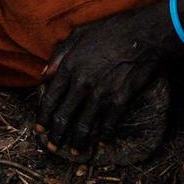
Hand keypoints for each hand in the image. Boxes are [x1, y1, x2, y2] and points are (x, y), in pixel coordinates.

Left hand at [38, 1, 179, 154]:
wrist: (144, 34)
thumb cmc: (111, 30)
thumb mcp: (79, 34)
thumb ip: (59, 55)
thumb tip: (44, 75)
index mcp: (69, 68)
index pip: (50, 99)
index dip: (43, 117)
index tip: (40, 129)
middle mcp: (82, 84)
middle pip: (64, 117)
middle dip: (56, 135)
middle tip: (53, 147)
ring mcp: (101, 94)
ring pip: (84, 126)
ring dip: (77, 142)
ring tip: (73, 152)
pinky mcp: (120, 100)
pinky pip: (108, 125)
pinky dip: (103, 138)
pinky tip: (99, 144)